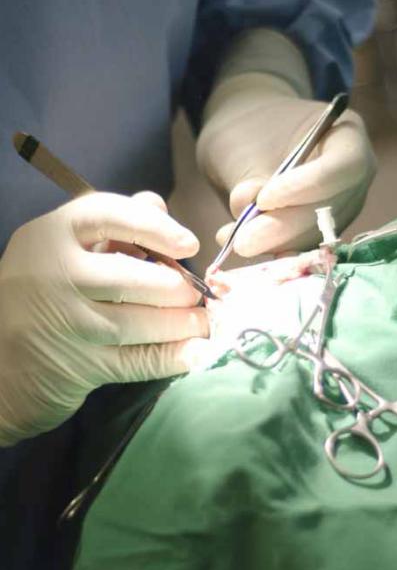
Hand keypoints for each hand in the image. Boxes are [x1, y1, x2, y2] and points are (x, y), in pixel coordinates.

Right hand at [0, 191, 208, 445]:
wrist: (1, 360)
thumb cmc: (46, 291)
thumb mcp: (67, 247)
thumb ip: (113, 223)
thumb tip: (156, 204)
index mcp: (50, 235)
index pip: (107, 216)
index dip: (156, 228)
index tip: (190, 244)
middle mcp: (52, 276)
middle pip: (130, 277)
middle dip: (175, 287)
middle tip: (198, 293)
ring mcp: (64, 324)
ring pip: (137, 322)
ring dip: (181, 322)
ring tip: (203, 320)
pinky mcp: (79, 365)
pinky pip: (136, 361)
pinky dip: (172, 357)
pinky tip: (196, 351)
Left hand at [197, 74, 376, 256]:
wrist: (248, 137)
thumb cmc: (250, 128)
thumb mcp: (242, 143)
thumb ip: (248, 174)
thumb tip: (247, 203)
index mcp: (347, 138)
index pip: (345, 167)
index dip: (307, 186)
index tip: (264, 198)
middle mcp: (353, 180)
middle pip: (329, 210)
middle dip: (284, 227)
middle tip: (243, 241)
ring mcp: (341, 209)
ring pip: (314, 235)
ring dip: (274, 243)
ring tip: (231, 238)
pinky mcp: (321, 233)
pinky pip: (302, 246)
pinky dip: (270, 248)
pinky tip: (237, 243)